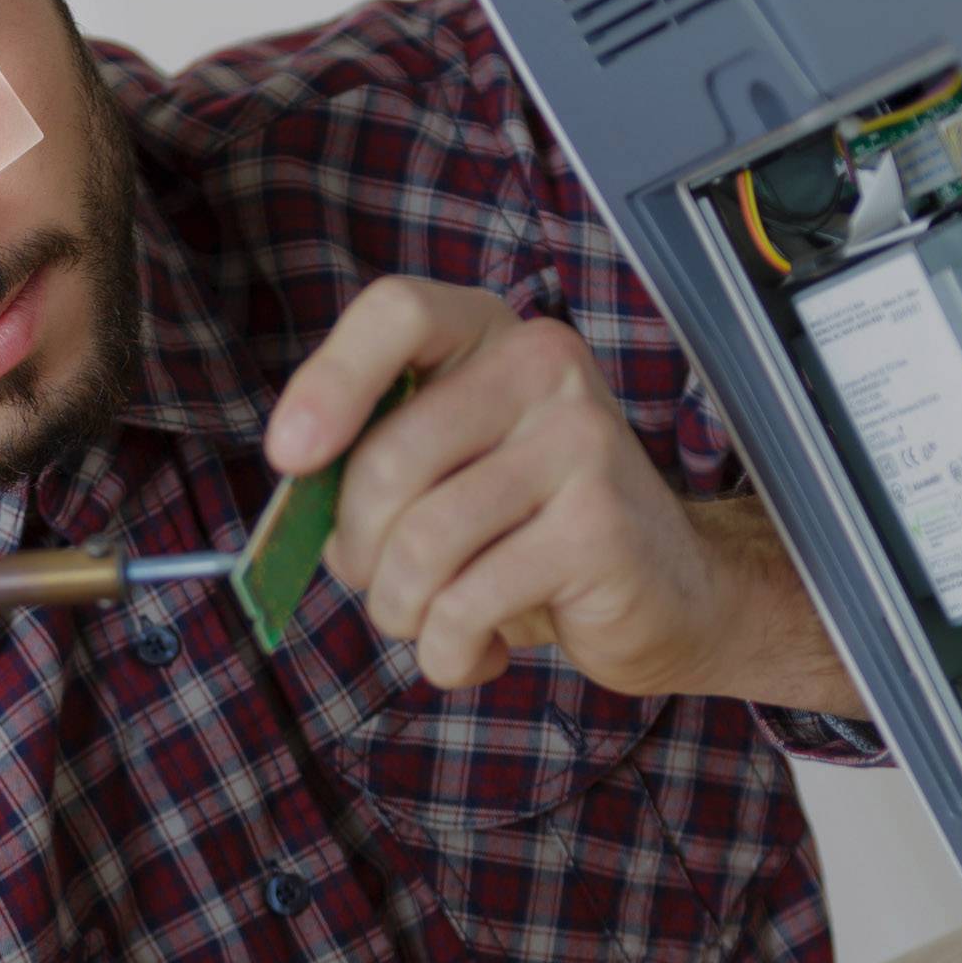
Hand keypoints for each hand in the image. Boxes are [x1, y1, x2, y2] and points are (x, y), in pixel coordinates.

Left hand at [266, 277, 861, 715]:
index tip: (289, 456)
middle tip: (382, 585)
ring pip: (421, 542)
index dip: (329, 381)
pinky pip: (467, 602)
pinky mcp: (598, 528)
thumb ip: (370, 465)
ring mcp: (580, 442)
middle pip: (388, 458)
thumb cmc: (527, 534)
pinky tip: (477, 647)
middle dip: (358, 549)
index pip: (398, 312)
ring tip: (428, 623)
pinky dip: (447, 650)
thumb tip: (295, 493)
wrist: (672, 592)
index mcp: (490, 337)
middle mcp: (542, 367)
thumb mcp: (445, 476)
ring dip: (399, 610)